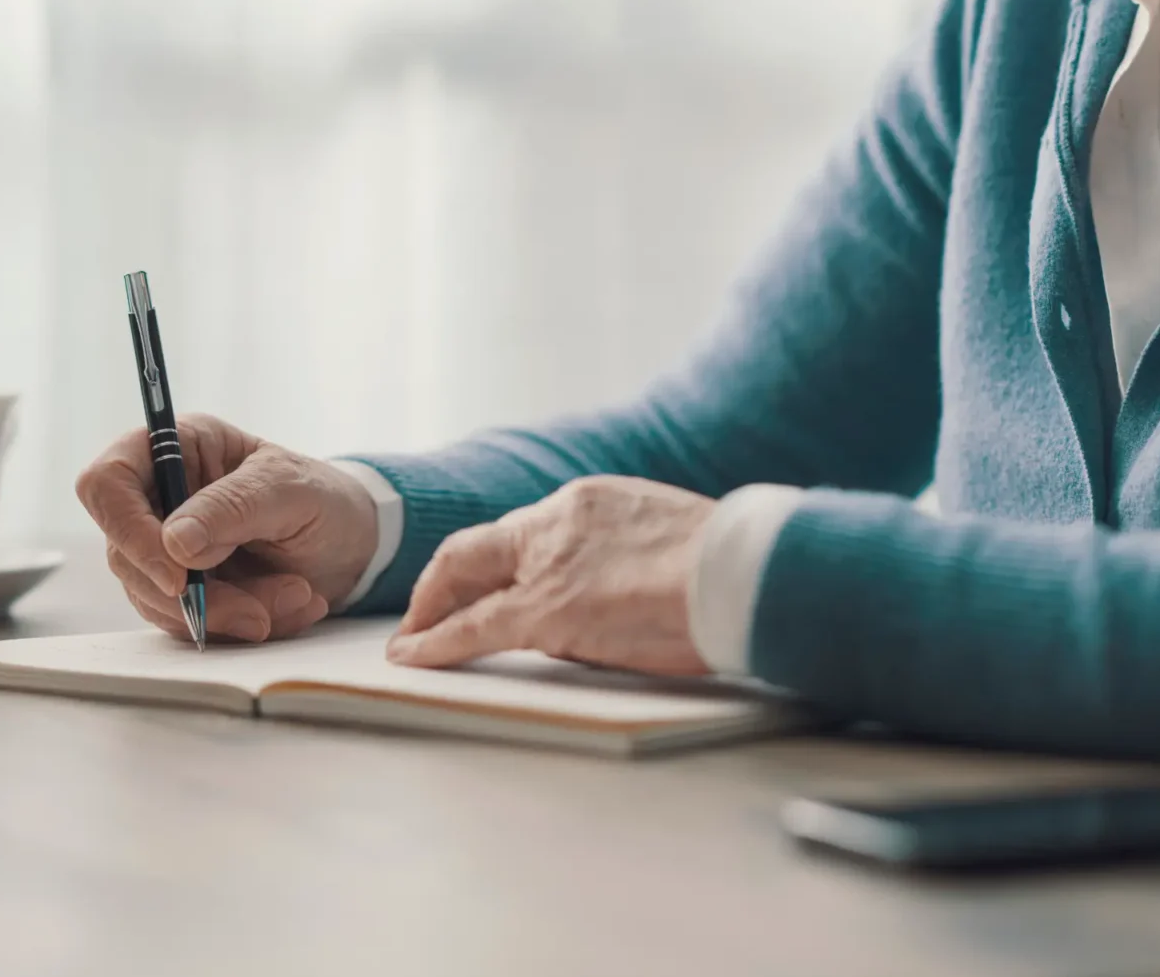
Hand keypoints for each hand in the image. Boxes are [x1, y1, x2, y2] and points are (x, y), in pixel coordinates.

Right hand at [77, 414, 378, 642]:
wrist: (354, 544)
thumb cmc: (324, 498)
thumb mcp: (292, 490)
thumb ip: (233, 507)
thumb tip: (174, 541)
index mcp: (177, 447)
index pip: (107, 483)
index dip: (128, 531)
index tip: (177, 575)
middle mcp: (160, 496)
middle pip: (124, 553)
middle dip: (194, 594)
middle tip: (259, 610)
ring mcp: (167, 547)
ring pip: (154, 597)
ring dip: (225, 613)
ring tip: (295, 597)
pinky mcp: (184, 590)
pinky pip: (185, 622)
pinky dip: (236, 627)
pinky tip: (288, 609)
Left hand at [385, 476, 714, 674]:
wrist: (747, 572)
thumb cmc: (734, 569)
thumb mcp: (668, 540)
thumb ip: (622, 558)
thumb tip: (600, 602)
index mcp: (593, 501)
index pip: (524, 531)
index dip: (493, 560)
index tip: (479, 580)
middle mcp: (560, 520)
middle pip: (479, 547)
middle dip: (444, 582)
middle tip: (423, 613)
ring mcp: (550, 563)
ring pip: (471, 582)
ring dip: (436, 614)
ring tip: (414, 643)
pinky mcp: (548, 611)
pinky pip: (473, 629)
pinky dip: (436, 644)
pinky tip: (412, 658)